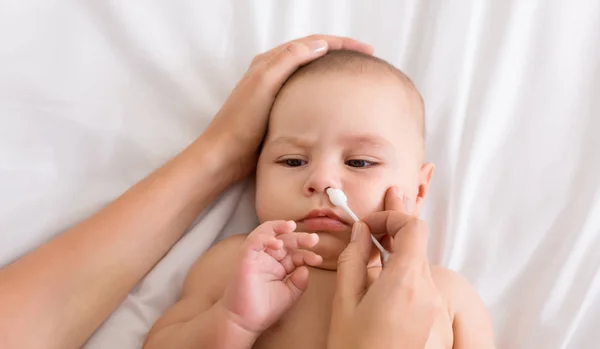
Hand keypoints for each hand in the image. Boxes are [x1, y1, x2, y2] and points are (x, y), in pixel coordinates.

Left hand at [202, 35, 372, 181]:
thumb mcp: (265, 85)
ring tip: (355, 76)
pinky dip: (323, 90)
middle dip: (341, 53)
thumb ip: (288, 60)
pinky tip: (334, 102)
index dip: (341, 43)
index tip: (366, 50)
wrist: (225, 155)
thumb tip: (320, 44)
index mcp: (269, 61)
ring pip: (310, 73)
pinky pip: (306, 92)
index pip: (312, 43)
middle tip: (366, 59)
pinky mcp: (278, 109)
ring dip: (332, 70)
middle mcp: (272, 72)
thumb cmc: (242, 122)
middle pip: (313, 54)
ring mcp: (275, 91)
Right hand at [219, 220, 322, 335]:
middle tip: (313, 239)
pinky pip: (254, 241)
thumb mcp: (289, 295)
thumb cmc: (264, 310)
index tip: (318, 259)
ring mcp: (256, 257)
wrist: (244, 323)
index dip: (307, 254)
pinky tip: (278, 243)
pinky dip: (266, 238)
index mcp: (278, 266)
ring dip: (279, 227)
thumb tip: (306, 268)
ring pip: (266, 233)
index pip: (294, 253)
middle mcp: (267, 258)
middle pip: (284, 240)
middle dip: (299, 238)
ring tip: (293, 226)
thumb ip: (299, 282)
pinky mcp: (245, 258)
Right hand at [327, 187, 445, 348]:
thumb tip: (361, 233)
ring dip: (397, 255)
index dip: (392, 216)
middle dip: (394, 230)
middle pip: (418, 246)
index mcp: (406, 282)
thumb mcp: (344, 303)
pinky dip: (403, 277)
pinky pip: (421, 289)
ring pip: (418, 267)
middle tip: (374, 220)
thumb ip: (354, 260)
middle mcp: (429, 293)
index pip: (413, 227)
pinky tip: (381, 286)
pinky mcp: (434, 324)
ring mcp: (435, 310)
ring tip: (372, 255)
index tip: (369, 224)